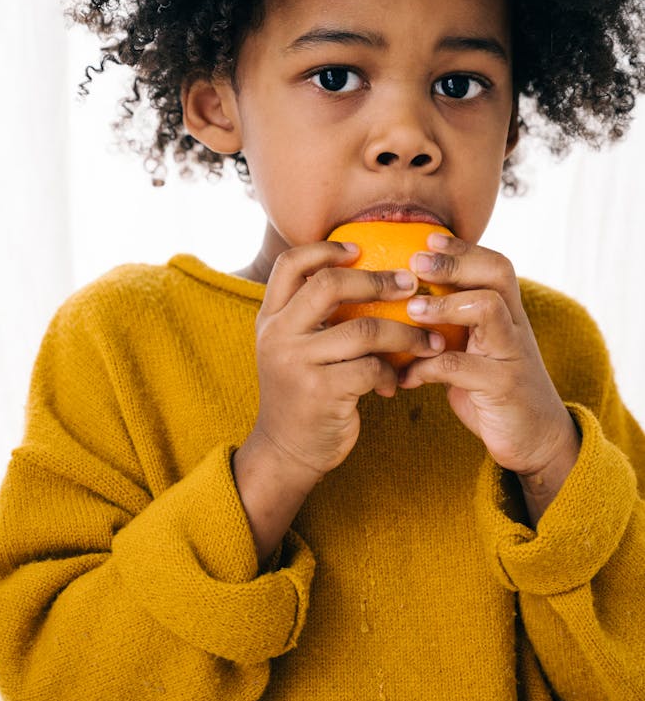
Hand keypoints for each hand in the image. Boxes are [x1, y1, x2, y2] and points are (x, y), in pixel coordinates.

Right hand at [233, 239, 444, 562]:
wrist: (286, 451)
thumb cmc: (302, 394)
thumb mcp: (292, 349)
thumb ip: (312, 316)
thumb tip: (363, 274)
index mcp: (270, 318)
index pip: (290, 264)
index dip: (325, 249)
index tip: (360, 249)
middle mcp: (278, 335)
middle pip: (329, 285)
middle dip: (377, 280)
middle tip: (410, 285)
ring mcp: (297, 363)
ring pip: (363, 330)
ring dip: (404, 334)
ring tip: (429, 341)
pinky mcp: (321, 392)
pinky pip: (371, 369)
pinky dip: (392, 374)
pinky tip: (397, 382)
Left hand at [397, 233, 580, 525]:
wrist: (536, 440)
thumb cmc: (493, 390)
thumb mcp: (475, 352)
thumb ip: (451, 328)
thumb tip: (398, 306)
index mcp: (508, 314)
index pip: (495, 265)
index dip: (463, 249)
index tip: (426, 239)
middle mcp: (514, 326)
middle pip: (496, 274)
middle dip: (454, 264)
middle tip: (415, 264)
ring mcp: (512, 354)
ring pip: (487, 309)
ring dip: (445, 306)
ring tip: (411, 312)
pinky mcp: (504, 387)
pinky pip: (463, 367)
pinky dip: (428, 368)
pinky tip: (405, 378)